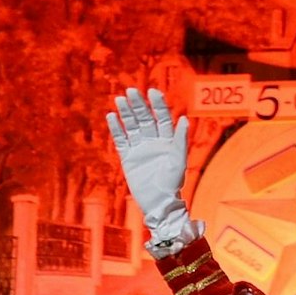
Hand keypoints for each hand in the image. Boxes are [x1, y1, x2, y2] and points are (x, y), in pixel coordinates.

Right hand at [106, 88, 190, 238]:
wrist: (158, 202)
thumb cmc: (172, 183)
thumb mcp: (178, 160)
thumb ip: (180, 139)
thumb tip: (184, 118)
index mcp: (167, 140)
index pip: (162, 117)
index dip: (157, 104)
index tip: (152, 91)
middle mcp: (153, 141)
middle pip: (144, 119)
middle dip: (138, 105)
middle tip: (131, 92)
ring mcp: (140, 149)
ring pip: (132, 126)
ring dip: (126, 113)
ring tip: (119, 100)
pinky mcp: (128, 158)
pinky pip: (121, 140)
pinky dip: (116, 129)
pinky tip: (111, 116)